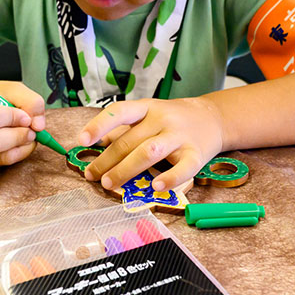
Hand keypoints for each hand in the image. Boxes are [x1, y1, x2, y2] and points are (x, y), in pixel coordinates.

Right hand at [0, 81, 45, 168]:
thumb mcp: (11, 89)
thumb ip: (30, 101)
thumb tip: (38, 125)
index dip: (14, 118)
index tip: (25, 116)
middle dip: (19, 136)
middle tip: (30, 129)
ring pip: (1, 157)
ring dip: (22, 146)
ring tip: (27, 134)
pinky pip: (2, 164)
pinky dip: (18, 153)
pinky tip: (18, 141)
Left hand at [76, 97, 224, 191]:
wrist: (213, 118)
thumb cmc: (173, 120)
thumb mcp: (149, 114)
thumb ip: (126, 128)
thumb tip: (98, 142)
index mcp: (147, 107)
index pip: (120, 112)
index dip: (99, 125)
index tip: (81, 140)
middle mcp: (162, 119)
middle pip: (129, 140)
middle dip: (106, 160)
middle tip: (91, 175)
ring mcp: (180, 136)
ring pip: (149, 152)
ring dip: (126, 169)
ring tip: (109, 183)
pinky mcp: (196, 154)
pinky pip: (183, 168)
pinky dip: (170, 178)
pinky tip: (156, 186)